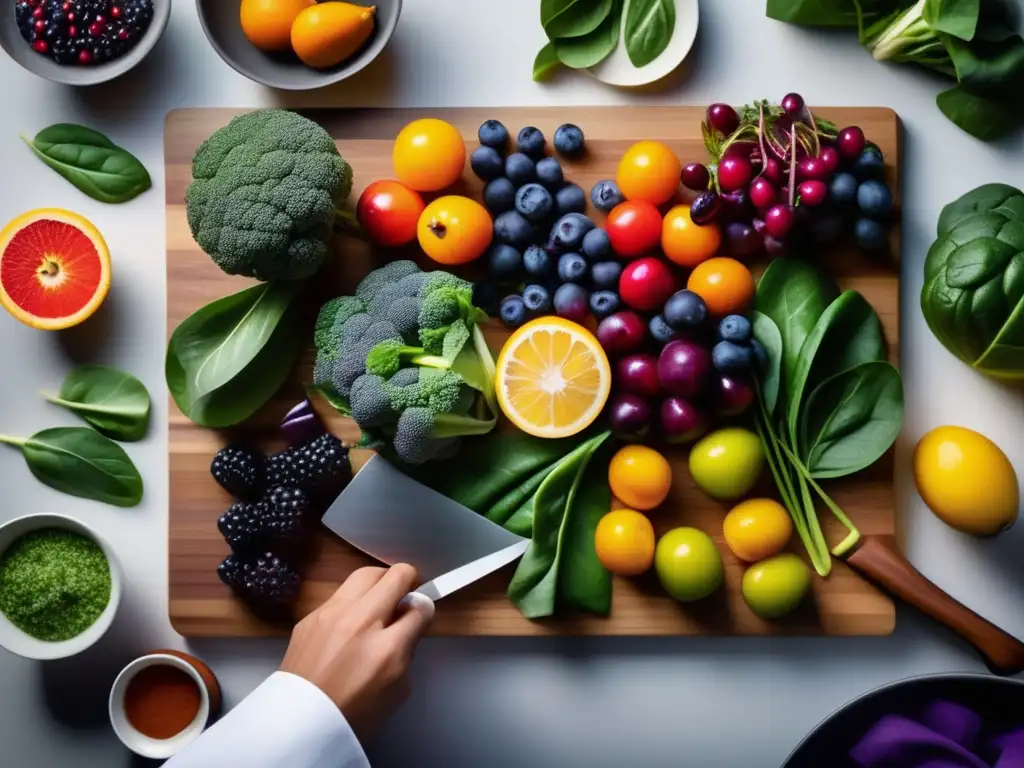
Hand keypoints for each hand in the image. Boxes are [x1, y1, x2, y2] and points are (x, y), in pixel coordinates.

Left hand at [280, 564, 433, 738]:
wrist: (300, 723)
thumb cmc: (353, 712)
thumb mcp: (398, 688)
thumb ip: (408, 648)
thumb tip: (411, 622)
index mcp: (388, 647)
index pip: (420, 607)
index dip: (424, 609)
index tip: (420, 613)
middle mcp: (360, 622)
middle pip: (394, 575)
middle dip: (405, 581)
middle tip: (404, 595)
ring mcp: (331, 614)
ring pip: (364, 575)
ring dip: (378, 583)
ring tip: (379, 600)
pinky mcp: (310, 616)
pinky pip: (339, 595)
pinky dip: (351, 601)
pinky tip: (350, 621)